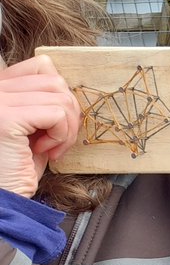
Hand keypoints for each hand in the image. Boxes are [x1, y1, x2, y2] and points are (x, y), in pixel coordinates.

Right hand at [0, 55, 80, 197]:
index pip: (41, 66)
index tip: (54, 123)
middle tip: (58, 140)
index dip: (60, 94)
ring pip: (60, 96)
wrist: (4, 198)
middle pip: (55, 80)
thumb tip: (69, 89)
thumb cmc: (18, 167)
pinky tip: (45, 152)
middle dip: (68, 113)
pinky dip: (62, 135)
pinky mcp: (6, 118)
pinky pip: (57, 113)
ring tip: (51, 148)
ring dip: (67, 127)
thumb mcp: (33, 128)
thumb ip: (43, 103)